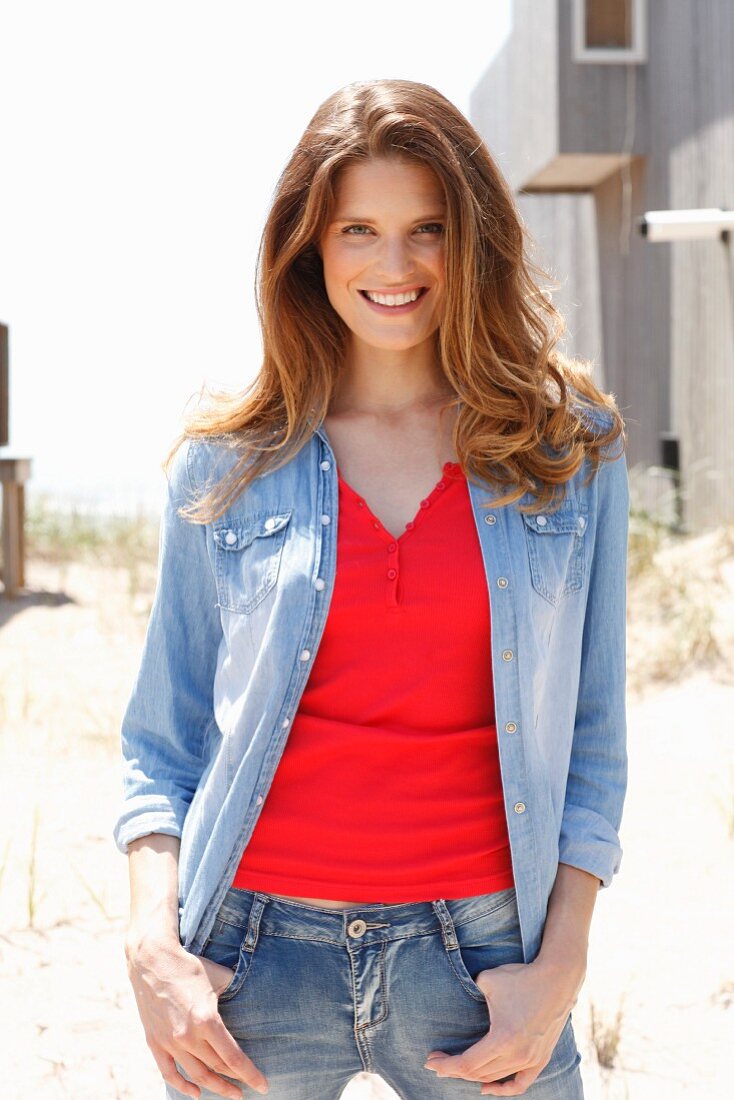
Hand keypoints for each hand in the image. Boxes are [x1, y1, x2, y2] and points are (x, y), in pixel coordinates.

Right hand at [125, 934, 268, 1098]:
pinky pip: (169, 1073)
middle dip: (236, 1081)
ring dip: (215, 1087)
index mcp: (207, 1020)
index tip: (263, 1086)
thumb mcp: (220, 976)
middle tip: (248, 1087)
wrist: (152, 961)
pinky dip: (183, 1086)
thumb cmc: (189, 967)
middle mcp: (188, 1036)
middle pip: (218, 1068)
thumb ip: (237, 989)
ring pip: (197, 1075)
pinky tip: (196, 1092)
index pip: (234, 1058)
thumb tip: (254, 993)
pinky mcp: (155, 1043)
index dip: (251, 1075)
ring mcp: (170, 1042)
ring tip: (230, 1093)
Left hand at [423, 958, 582, 1095]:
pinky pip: (519, 1084)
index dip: (446, 1065)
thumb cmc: (520, 978)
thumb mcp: (487, 981)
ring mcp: (531, 1060)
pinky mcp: (541, 1058)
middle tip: (437, 1062)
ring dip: (473, 1076)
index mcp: (502, 1039)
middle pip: (478, 1074)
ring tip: (456, 1068)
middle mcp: (518, 1055)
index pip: (467, 1063)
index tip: (430, 1060)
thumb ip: (470, 993)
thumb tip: (460, 1000)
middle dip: (453, 1070)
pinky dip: (502, 1089)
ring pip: (495, 1078)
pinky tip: (487, 1088)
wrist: (557, 978)